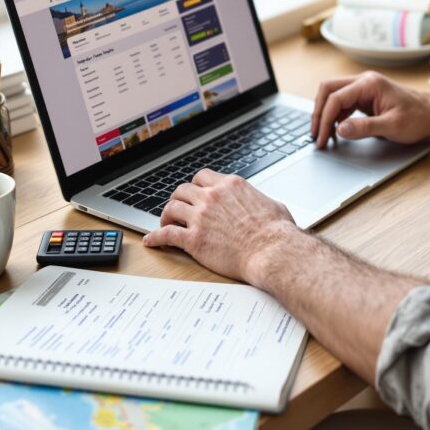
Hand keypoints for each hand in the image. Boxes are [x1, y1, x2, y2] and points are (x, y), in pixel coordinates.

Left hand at [143, 168, 296, 283]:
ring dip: (166, 215)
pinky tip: (151, 241)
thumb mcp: (272, 205)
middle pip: (182, 190)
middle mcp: (212, 196)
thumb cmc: (277, 232)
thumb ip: (259, 200)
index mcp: (230, 185)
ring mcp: (201, 217)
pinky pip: (166, 234)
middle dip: (178, 199)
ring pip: (171, 208)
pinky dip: (155, 237)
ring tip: (165, 223)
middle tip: (177, 208)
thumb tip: (265, 204)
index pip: (202, 177)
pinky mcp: (194, 239)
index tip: (194, 194)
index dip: (195, 186)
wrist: (272, 252)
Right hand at [311, 70, 429, 147]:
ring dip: (325, 114)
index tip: (321, 138)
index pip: (336, 97)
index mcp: (370, 84)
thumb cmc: (418, 118)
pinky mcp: (365, 97)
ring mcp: (364, 88)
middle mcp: (364, 81)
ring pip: (333, 96)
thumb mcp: (392, 126)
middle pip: (328, 90)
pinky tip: (335, 131)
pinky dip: (335, 116)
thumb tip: (340, 129)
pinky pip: (342, 103)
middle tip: (315, 134)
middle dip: (318, 112)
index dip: (324, 119)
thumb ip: (364, 127)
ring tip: (323, 136)